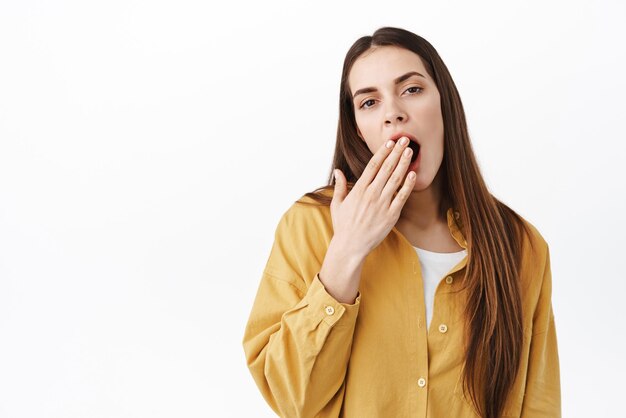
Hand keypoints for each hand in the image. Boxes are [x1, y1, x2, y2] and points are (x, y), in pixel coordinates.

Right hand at [331, 137, 415, 257]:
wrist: (350, 246)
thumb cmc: (343, 226)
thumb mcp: (337, 205)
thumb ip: (340, 186)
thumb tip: (338, 171)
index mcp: (358, 190)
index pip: (372, 166)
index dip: (382, 153)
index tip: (389, 143)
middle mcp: (371, 194)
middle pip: (386, 168)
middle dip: (396, 152)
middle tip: (404, 139)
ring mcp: (381, 204)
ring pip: (395, 179)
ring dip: (404, 164)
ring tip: (410, 151)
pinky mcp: (390, 215)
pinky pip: (401, 197)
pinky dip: (408, 185)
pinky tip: (413, 174)